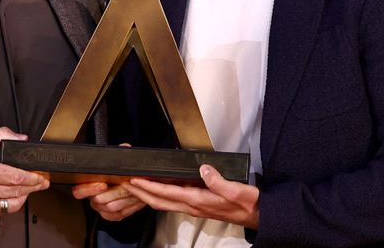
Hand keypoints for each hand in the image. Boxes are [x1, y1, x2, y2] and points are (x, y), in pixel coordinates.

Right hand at [0, 127, 48, 220]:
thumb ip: (2, 135)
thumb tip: (22, 139)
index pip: (15, 177)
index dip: (32, 176)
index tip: (41, 174)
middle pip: (17, 191)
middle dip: (34, 185)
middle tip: (43, 181)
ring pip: (13, 204)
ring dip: (26, 195)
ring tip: (32, 187)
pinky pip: (4, 211)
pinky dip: (13, 203)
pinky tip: (16, 194)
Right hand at [71, 143, 144, 220]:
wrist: (127, 182)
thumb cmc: (118, 171)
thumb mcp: (117, 160)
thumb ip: (118, 153)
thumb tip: (124, 148)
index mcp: (87, 184)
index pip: (78, 191)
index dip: (89, 189)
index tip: (102, 184)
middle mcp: (92, 198)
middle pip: (99, 200)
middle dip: (116, 191)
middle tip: (126, 184)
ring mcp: (101, 208)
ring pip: (111, 208)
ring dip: (125, 198)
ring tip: (135, 190)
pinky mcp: (111, 215)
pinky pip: (119, 215)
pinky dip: (130, 207)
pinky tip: (137, 199)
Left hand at [121, 164, 258, 227]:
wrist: (257, 215)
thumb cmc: (247, 203)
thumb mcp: (236, 190)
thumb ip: (218, 180)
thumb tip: (204, 169)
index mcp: (199, 201)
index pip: (167, 194)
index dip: (149, 187)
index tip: (135, 180)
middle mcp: (193, 206)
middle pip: (159, 201)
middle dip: (140, 193)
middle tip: (126, 183)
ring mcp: (194, 207)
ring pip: (164, 203)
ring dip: (148, 195)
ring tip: (135, 186)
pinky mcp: (198, 205)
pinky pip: (173, 202)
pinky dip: (160, 196)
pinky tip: (157, 189)